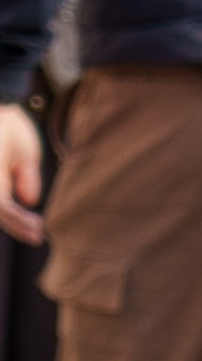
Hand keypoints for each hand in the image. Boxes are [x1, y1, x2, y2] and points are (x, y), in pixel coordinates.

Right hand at [0, 102, 40, 246]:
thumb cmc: (8, 126)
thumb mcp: (25, 150)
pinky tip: (20, 217)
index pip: (1, 206)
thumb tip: (28, 201)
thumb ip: (28, 176)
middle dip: (15, 224)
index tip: (40, 229)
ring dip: (10, 220)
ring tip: (32, 230)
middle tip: (38, 235)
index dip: (19, 221)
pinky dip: (6, 210)